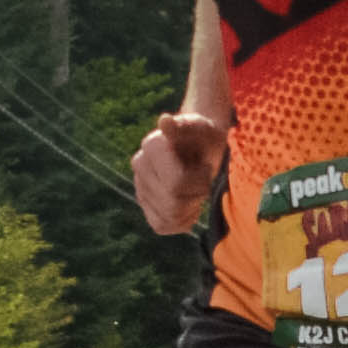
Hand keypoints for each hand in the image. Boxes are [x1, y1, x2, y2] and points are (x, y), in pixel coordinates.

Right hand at [133, 110, 227, 235]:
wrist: (204, 145)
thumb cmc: (207, 136)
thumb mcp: (203, 129)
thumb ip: (185, 127)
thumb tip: (165, 121)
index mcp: (151, 146)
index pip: (177, 184)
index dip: (200, 181)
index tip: (206, 166)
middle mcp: (139, 165)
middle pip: (173, 204)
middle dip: (197, 195)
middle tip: (204, 178)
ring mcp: (140, 186)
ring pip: (169, 218)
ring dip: (191, 208)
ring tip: (196, 189)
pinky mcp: (145, 204)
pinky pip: (162, 226)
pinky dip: (181, 220)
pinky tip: (189, 203)